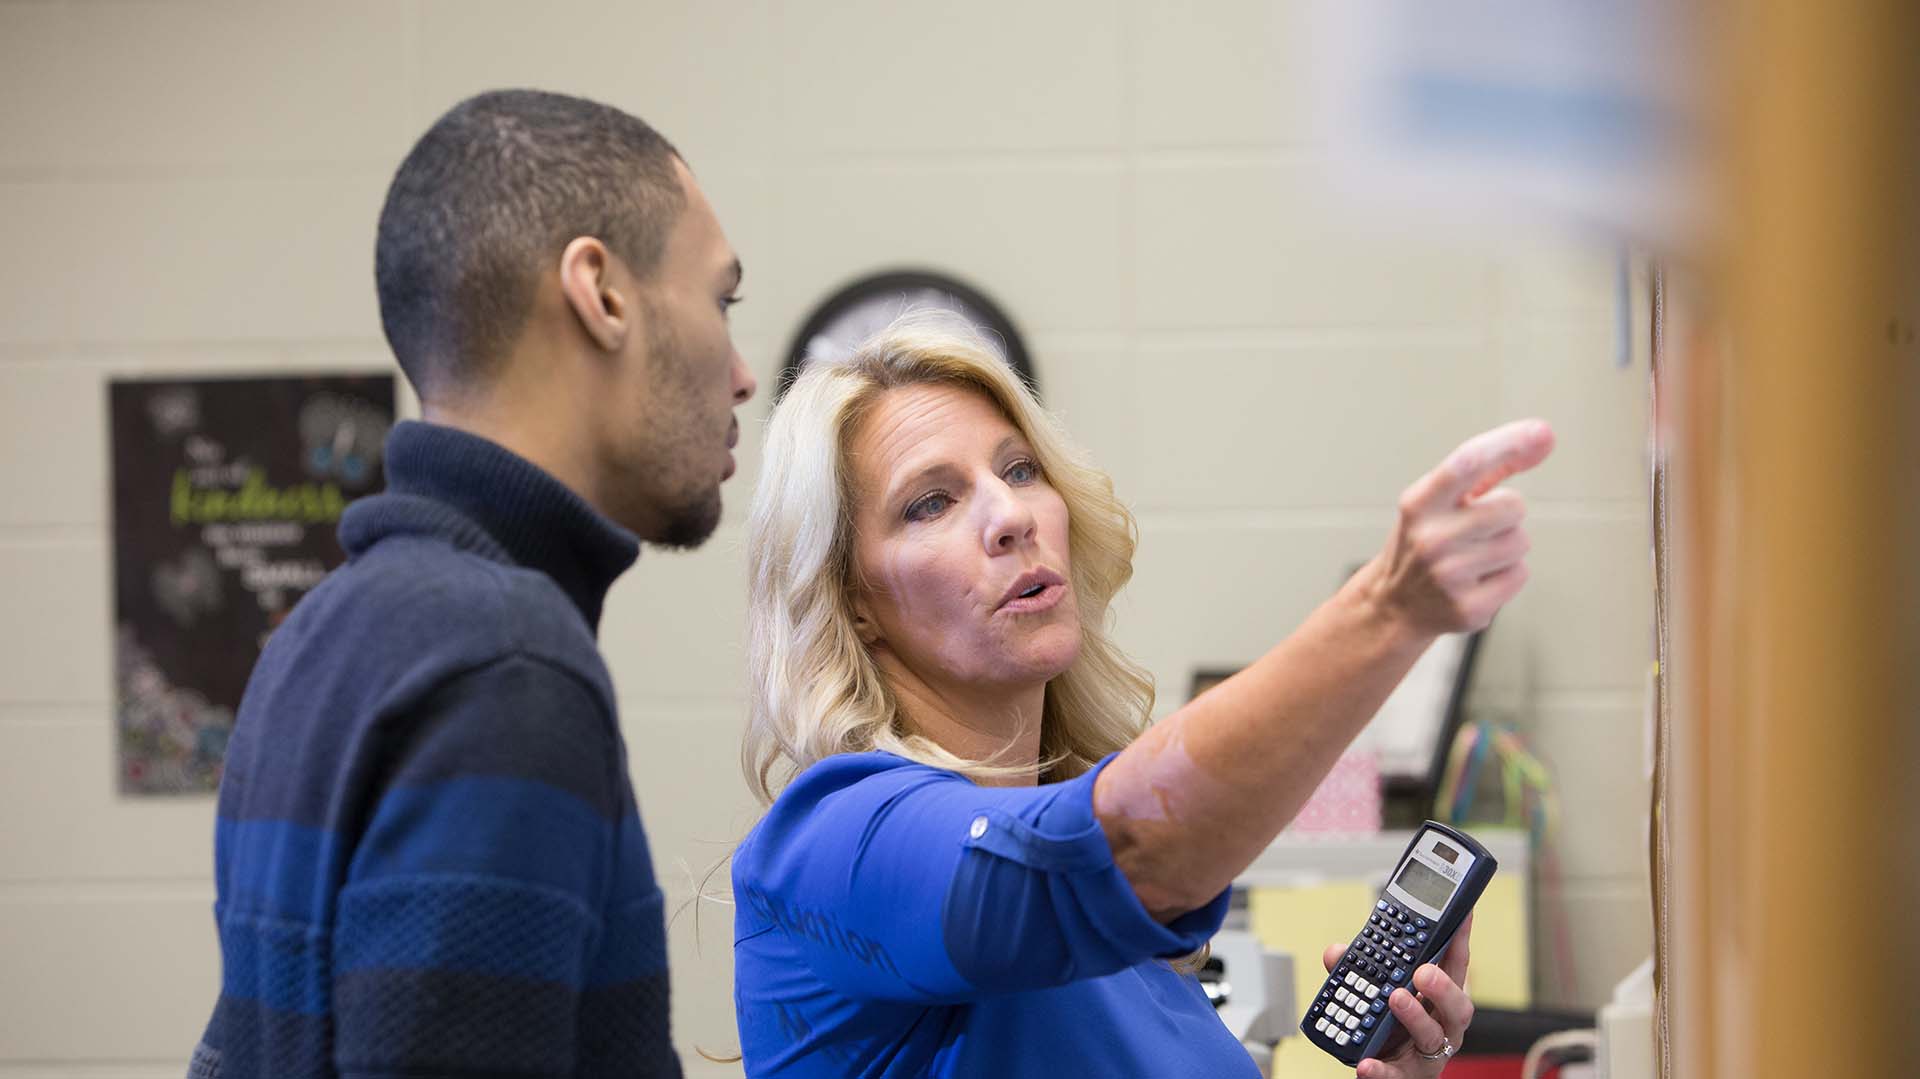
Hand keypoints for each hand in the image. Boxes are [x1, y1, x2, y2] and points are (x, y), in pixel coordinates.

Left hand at [1321, 913, 1475, 1078]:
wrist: (1386, 1072)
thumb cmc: (1390, 1029)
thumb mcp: (1378, 994)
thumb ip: (1358, 971)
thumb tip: (1337, 952)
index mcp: (1439, 1001)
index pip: (1454, 967)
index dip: (1460, 940)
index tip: (1461, 914)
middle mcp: (1441, 1026)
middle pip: (1457, 1006)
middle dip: (1443, 986)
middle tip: (1424, 970)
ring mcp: (1427, 1054)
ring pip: (1430, 1036)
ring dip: (1414, 1015)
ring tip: (1396, 998)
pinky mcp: (1405, 1076)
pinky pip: (1394, 1075)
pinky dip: (1380, 1070)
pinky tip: (1366, 1063)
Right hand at [1365, 420, 1554, 635]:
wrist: (1393, 605)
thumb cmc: (1427, 540)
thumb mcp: (1440, 501)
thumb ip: (1489, 468)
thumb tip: (1542, 436)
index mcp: (1419, 504)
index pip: (1467, 463)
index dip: (1507, 444)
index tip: (1541, 432)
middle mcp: (1430, 538)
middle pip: (1513, 507)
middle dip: (1507, 514)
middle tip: (1477, 530)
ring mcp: (1449, 576)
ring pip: (1520, 542)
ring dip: (1507, 547)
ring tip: (1475, 557)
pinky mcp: (1468, 608)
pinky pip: (1520, 575)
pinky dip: (1507, 576)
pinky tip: (1479, 580)